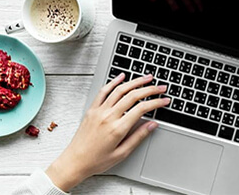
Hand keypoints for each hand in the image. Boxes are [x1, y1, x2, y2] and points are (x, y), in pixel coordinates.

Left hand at [45, 74, 168, 191]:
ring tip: (147, 78)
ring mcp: (99, 111)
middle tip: (161, 87)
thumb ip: (138, 137)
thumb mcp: (121, 153)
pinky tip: (122, 77)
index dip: (156, 102)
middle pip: (133, 96)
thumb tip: (152, 125)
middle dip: (150, 89)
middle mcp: (108, 116)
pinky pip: (103, 91)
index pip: (141, 109)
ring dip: (135, 82)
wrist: (74, 162)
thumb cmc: (96, 161)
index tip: (165, 100)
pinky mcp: (92, 110)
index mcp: (117, 128)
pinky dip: (114, 82)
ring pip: (120, 90)